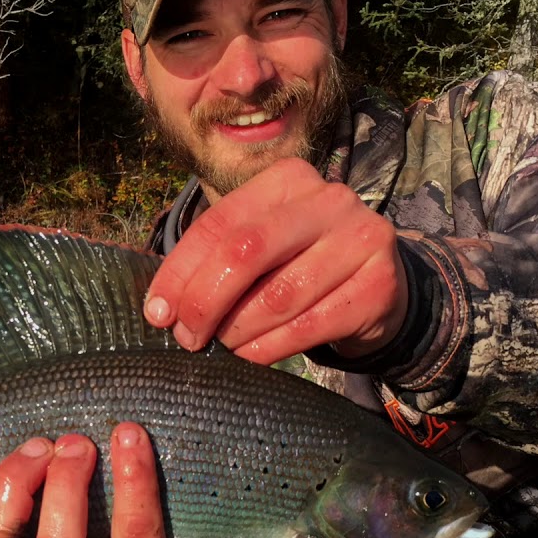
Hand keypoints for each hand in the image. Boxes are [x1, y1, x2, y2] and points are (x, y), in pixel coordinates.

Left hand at [145, 158, 408, 364]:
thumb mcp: (261, 247)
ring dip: (237, 331)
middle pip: (246, 251)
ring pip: (278, 295)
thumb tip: (161, 307)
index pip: (219, 224)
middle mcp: (329, 199)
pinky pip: (309, 325)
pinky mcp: (379, 285)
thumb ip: (215, 260)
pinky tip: (251, 358)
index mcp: (287, 179)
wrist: (380, 287)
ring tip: (220, 348)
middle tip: (187, 337)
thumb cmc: (301, 265)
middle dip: (205, 301)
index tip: (157, 313)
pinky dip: (270, 348)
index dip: (179, 272)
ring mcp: (361, 239)